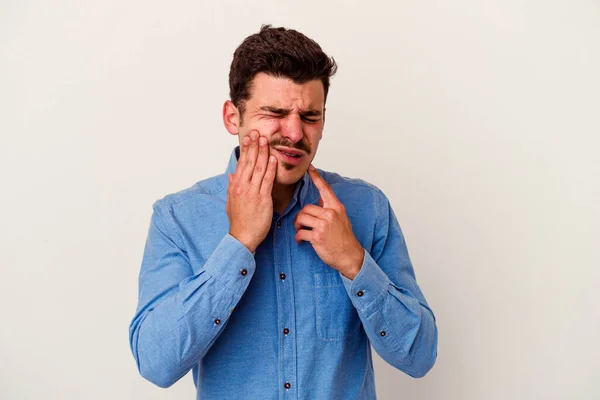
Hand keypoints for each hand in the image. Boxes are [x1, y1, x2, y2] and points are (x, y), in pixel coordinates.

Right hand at [226, 130, 277, 252]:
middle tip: (258, 133)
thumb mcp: (231, 202)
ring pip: (258, 168)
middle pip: (249, 162)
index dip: (246, 150)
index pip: (241, 163)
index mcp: (235, 186)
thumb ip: (232, 187)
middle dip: (254, 146)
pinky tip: (273, 159)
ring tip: (266, 141)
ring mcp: (252, 192)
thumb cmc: (239, 221)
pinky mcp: (263, 199)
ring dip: (263, 153)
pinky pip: (267, 180)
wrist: (243, 237)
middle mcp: (242, 187)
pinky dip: (270, 169)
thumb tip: (232, 175)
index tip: (249, 138)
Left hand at [293, 164, 363, 278]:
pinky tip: (301, 241)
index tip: (309, 167)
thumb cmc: (344, 238)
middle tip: (301, 225)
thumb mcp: (341, 219)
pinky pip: (300, 232)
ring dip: (298, 226)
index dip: (316, 177)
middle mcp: (331, 214)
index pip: (325, 189)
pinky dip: (298, 237)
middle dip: (301, 217)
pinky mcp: (317, 237)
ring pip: (301, 218)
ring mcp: (324, 225)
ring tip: (301, 232)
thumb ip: (330, 208)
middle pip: (306, 208)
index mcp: (336, 207)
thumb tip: (320, 198)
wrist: (349, 255)